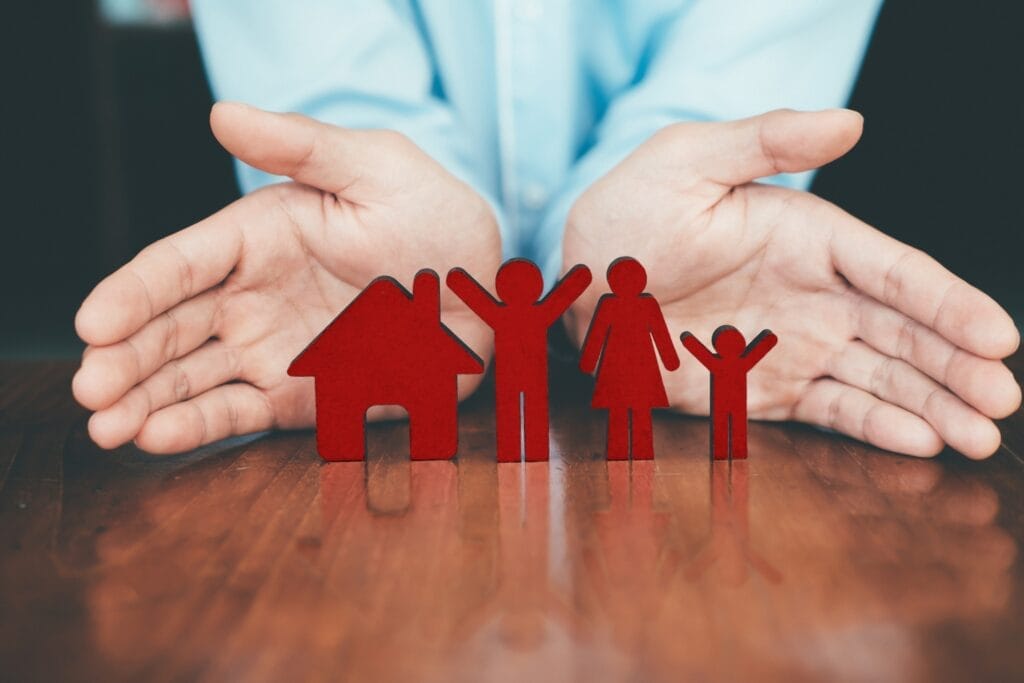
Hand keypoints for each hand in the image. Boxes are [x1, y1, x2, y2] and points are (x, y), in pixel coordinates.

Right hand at [73, 103, 499, 452]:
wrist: (484, 290)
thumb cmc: (433, 215)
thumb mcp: (375, 167)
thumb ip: (302, 147)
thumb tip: (224, 112)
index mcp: (256, 236)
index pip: (177, 265)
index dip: (132, 293)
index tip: (95, 323)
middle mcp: (249, 295)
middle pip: (167, 329)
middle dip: (123, 359)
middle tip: (89, 389)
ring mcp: (268, 349)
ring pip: (188, 378)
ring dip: (144, 402)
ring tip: (106, 428)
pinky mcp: (296, 396)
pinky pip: (237, 413)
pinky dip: (197, 428)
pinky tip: (157, 437)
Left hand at [563, 109, 1020, 457]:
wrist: (576, 286)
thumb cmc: (628, 214)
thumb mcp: (688, 162)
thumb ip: (766, 143)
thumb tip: (849, 120)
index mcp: (810, 237)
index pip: (895, 271)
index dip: (948, 303)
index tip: (997, 336)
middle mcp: (814, 294)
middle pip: (904, 332)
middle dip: (957, 365)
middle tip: (1001, 400)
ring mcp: (793, 345)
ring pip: (879, 378)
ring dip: (931, 405)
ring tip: (978, 435)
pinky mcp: (763, 389)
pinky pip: (829, 411)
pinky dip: (873, 428)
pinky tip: (916, 442)